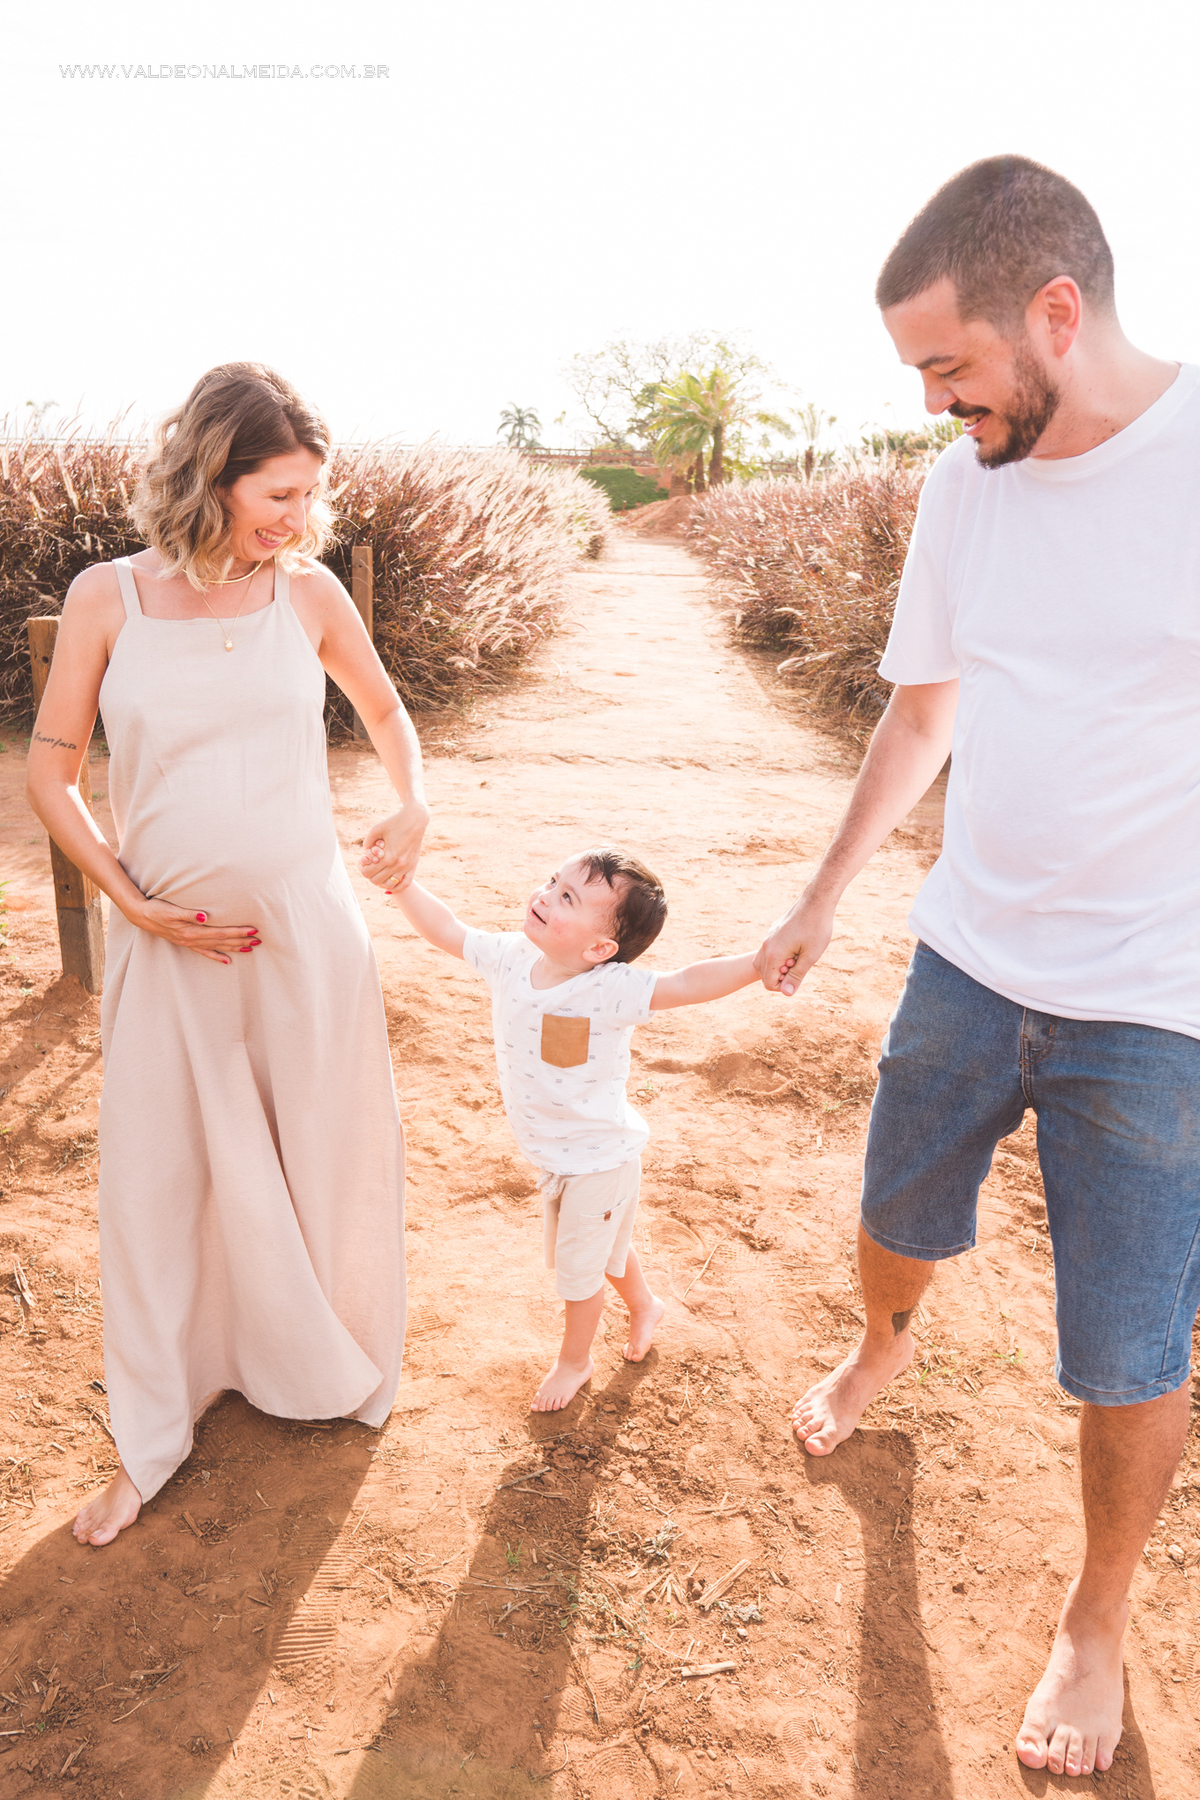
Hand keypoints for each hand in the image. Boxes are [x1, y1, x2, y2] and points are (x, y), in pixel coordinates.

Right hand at [132, 897, 260, 965]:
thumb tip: (205, 917)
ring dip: (233, 948)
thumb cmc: (156, 909)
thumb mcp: (171, 910)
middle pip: (222, 941)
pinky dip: (217, 956)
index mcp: (192, 931)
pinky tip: (227, 961)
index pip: (220, 932)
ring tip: (250, 948)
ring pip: (216, 947)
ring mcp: (189, 942)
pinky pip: (204, 952)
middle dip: (241, 941)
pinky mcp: (186, 942)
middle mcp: (192, 939)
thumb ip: (189, 914)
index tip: (253, 931)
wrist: (140, 915)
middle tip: (259, 941)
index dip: (237, 932)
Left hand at [360, 799, 429, 892]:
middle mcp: (398, 864)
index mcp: (387, 856)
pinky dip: (396, 886)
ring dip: (381, 881)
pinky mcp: (413, 866)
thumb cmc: (394, 822)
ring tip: (379, 872)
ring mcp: (407, 867)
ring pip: (389, 884)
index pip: (368, 873)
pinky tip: (390, 880)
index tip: (363, 860)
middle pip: (376, 881)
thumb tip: (365, 854)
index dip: (362, 868)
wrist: (415, 819)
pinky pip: (405, 884)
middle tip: (370, 865)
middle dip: (370, 874)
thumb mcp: (375, 829)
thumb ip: (367, 842)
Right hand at [754, 896, 833, 997]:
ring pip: (765, 962)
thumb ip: (796, 976)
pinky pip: (769, 950)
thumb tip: (786, 993)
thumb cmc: (816, 928)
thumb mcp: (810, 956)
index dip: (784, 985)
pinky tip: (797, 945)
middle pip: (764, 974)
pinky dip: (779, 955)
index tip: (798, 973)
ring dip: (779, 965)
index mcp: (773, 954)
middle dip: (780, 975)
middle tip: (798, 963)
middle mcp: (766, 946)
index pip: (769, 983)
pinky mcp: (773, 931)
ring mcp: (768, 937)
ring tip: (797, 955)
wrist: (816, 901)